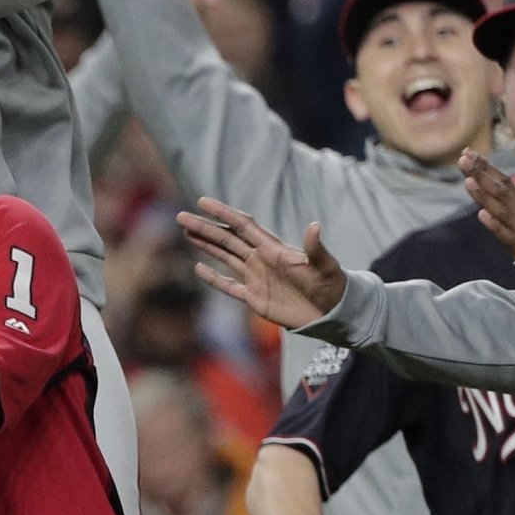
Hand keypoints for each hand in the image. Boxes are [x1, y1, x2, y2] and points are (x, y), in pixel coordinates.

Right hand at [179, 197, 349, 328]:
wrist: (333, 312)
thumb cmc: (332, 285)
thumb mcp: (325, 265)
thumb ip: (316, 248)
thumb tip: (314, 226)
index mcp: (273, 248)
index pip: (243, 226)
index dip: (223, 213)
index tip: (203, 202)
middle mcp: (261, 259)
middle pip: (227, 239)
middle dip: (205, 228)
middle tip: (181, 217)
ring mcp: (256, 278)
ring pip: (225, 257)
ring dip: (206, 245)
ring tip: (186, 233)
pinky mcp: (255, 298)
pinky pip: (229, 286)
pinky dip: (213, 279)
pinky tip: (198, 268)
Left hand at [461, 151, 514, 257]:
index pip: (501, 181)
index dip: (485, 167)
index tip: (468, 153)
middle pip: (499, 190)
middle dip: (481, 173)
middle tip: (464, 158)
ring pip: (500, 209)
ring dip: (484, 195)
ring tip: (469, 180)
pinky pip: (505, 235)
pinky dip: (494, 225)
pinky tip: (482, 215)